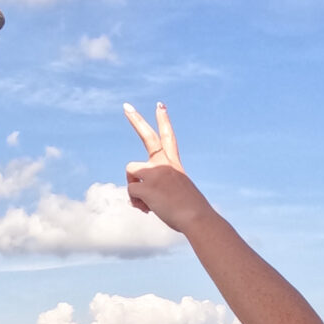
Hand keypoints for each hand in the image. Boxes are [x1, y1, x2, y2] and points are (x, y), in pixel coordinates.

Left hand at [123, 102, 204, 229]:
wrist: (197, 218)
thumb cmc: (190, 212)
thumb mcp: (176, 195)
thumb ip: (156, 191)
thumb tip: (135, 200)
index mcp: (174, 164)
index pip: (169, 138)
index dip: (164, 120)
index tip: (160, 105)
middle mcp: (164, 164)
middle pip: (148, 136)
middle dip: (136, 120)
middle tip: (126, 106)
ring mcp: (155, 172)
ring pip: (130, 171)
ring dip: (133, 186)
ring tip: (148, 201)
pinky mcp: (146, 185)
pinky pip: (131, 191)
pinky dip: (136, 202)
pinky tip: (149, 209)